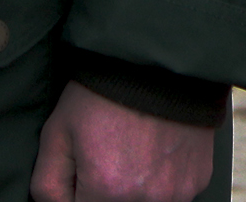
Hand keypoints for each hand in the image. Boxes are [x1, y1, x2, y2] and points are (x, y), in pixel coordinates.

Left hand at [30, 82, 215, 201]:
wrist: (164, 58)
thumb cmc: (107, 89)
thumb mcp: (58, 130)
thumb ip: (47, 184)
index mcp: (106, 189)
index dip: (77, 193)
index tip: (82, 172)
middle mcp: (146, 198)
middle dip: (104, 191)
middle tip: (106, 157)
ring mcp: (177, 191)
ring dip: (134, 190)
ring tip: (133, 152)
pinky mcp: (198, 179)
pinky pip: (172, 194)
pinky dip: (161, 180)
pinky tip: (156, 150)